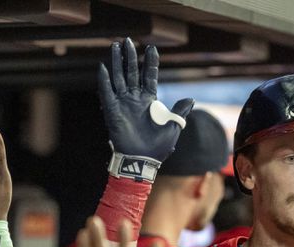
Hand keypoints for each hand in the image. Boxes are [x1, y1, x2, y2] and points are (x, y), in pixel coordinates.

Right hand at [98, 38, 193, 160]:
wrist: (143, 159)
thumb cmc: (159, 147)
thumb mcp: (173, 127)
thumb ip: (180, 111)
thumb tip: (191, 99)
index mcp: (150, 101)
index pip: (149, 76)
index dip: (150, 62)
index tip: (152, 48)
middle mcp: (135, 99)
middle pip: (132, 72)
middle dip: (130, 57)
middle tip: (128, 41)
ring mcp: (123, 103)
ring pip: (119, 78)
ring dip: (117, 62)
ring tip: (116, 46)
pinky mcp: (112, 111)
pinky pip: (107, 93)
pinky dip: (104, 81)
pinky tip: (103, 68)